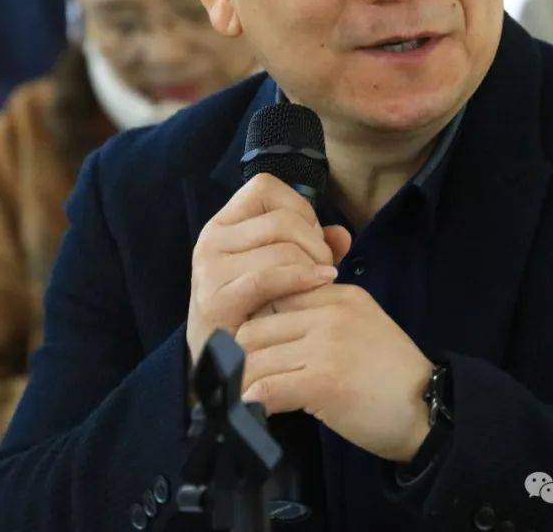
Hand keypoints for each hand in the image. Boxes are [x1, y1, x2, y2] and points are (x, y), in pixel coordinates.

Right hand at [186, 173, 351, 364]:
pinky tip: (322, 283)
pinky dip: (302, 278)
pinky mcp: (216, 300)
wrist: (223, 364)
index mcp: (223, 224)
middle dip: (314, 241)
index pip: (265, 188)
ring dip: (312, 263)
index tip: (311, 238)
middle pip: (281, 219)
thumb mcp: (284, 269)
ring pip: (281, 247)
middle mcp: (210, 240)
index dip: (299, 208)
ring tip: (320, 282)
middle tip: (323, 266)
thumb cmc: (259, 310)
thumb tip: (343, 234)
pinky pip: (269, 277)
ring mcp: (209, 270)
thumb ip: (313, 247)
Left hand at [236, 283, 433, 463]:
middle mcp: (331, 312)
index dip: (260, 325)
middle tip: (247, 378)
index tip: (258, 349)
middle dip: (245, 355)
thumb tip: (272, 325)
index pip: (275, 294)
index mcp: (340, 294)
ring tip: (250, 397)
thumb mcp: (361, 325)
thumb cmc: (392, 375)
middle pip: (256, 325)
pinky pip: (266, 388)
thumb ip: (323, 316)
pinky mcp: (322, 381)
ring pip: (254, 357)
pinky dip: (255, 402)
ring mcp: (326, 345)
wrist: (429, 409)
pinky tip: (259, 411)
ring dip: (246, 382)